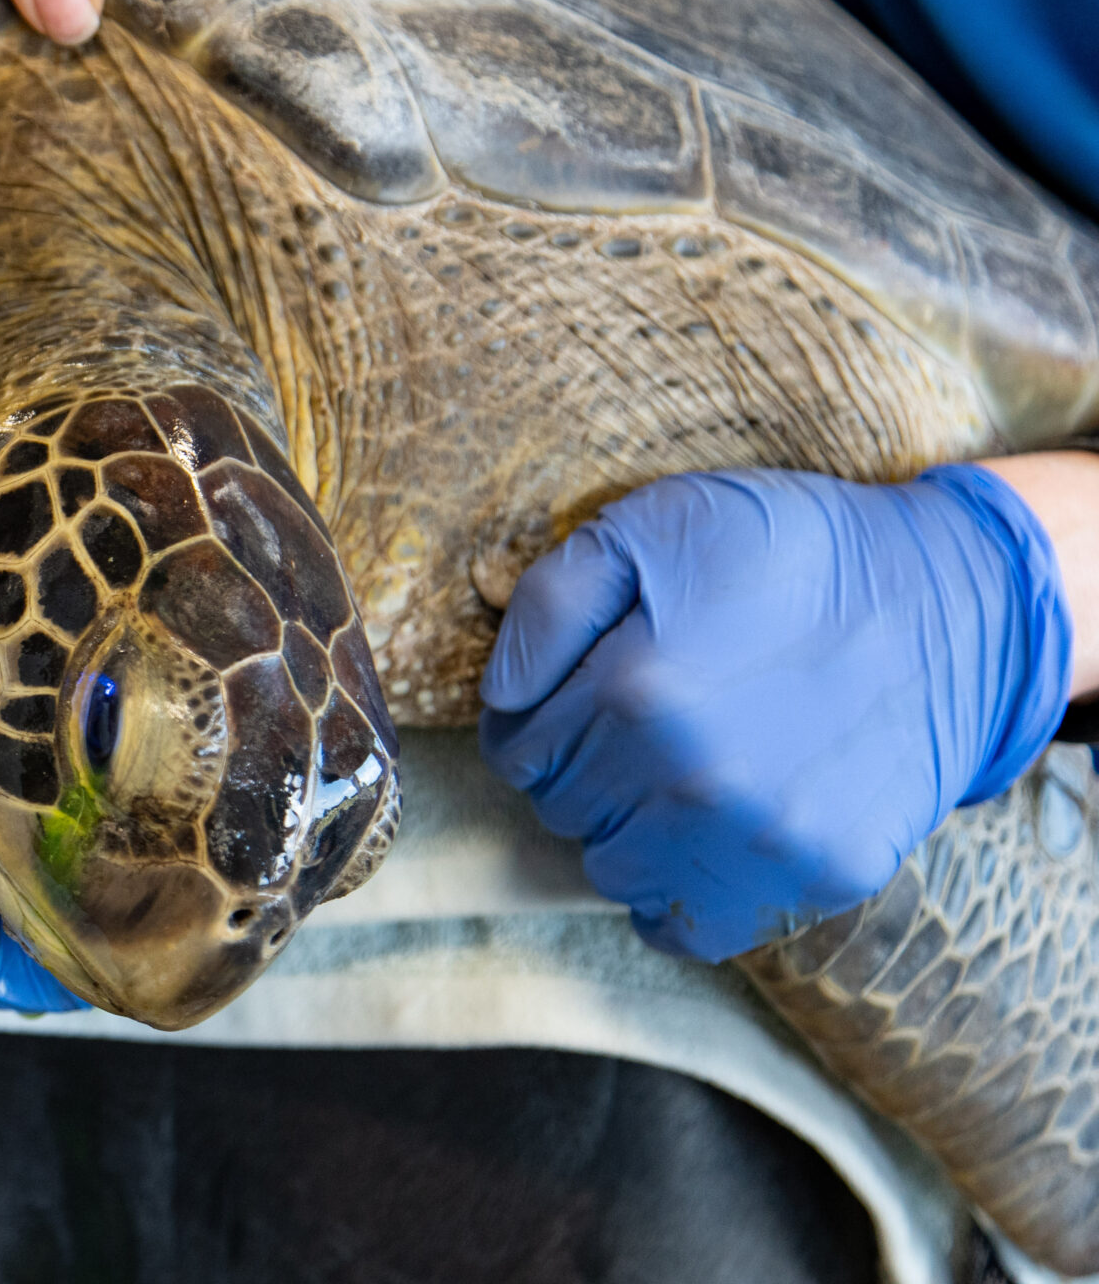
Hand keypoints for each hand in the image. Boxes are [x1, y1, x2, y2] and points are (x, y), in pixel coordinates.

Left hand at [479, 465, 1073, 961]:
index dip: (534, 722)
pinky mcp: (814, 877)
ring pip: (615, 872)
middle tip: (638, 725)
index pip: (516, 750)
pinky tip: (696, 840)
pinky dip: (676, 897)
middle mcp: (689, 780)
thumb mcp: (654, 526)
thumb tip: (502, 692)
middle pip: (562, 811)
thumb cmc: (792, 556)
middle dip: (580, 769)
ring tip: (677, 770)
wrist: (953, 604)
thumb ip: (551, 602)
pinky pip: (692, 929)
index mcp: (636, 691)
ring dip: (626, 828)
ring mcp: (756, 839)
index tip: (577, 700)